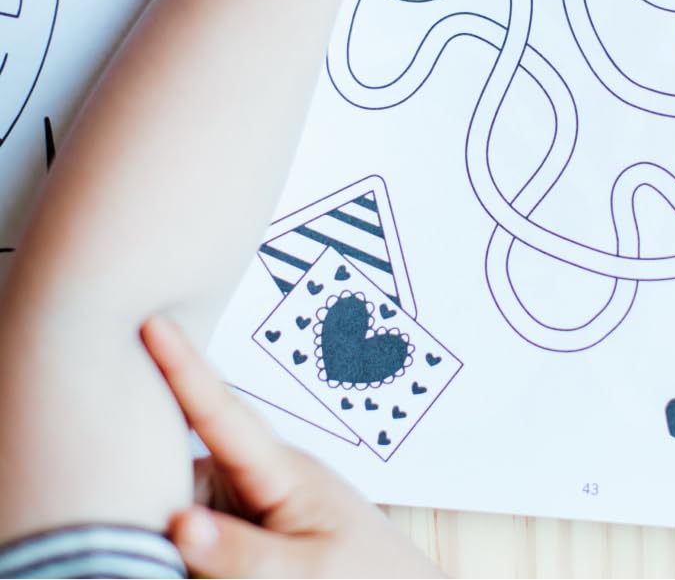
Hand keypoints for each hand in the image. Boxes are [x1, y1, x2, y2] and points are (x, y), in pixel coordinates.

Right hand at [140, 315, 442, 577]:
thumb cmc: (363, 574)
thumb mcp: (309, 570)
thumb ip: (245, 553)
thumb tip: (179, 525)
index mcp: (281, 472)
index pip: (222, 414)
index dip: (184, 368)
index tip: (154, 323)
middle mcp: (255, 477)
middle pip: (180, 463)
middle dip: (144, 465)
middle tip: (107, 469)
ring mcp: (244, 502)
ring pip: (177, 502)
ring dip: (156, 521)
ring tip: (169, 542)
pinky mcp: (235, 530)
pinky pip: (188, 531)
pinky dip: (171, 543)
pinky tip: (159, 547)